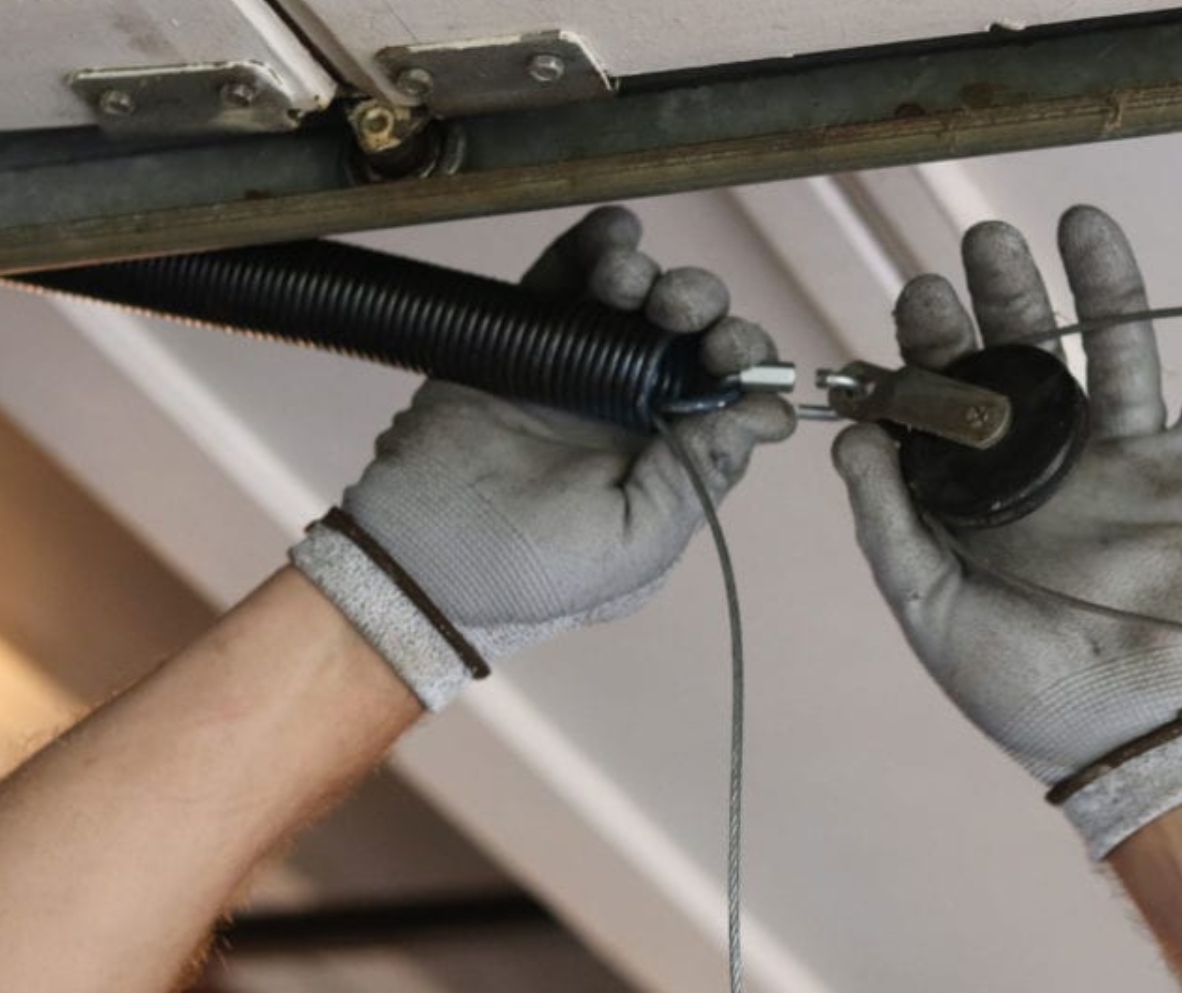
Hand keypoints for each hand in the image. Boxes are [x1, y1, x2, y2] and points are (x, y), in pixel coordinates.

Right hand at [293, 206, 795, 708]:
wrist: (419, 552)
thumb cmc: (528, 573)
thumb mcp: (636, 546)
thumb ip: (698, 478)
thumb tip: (762, 416)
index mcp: (671, 460)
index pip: (731, 397)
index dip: (747, 367)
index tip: (732, 358)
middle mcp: (633, 411)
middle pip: (695, 337)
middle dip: (705, 309)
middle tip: (681, 312)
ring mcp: (581, 370)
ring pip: (639, 302)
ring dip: (650, 277)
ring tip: (625, 285)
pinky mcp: (525, 337)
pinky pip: (566, 279)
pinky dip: (596, 243)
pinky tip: (615, 232)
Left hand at [832, 205, 1181, 855]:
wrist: (1128, 737)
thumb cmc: (1020, 689)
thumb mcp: (928, 609)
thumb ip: (886, 523)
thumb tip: (850, 435)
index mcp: (987, 487)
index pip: (956, 391)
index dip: (935, 342)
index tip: (918, 298)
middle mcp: (1057, 460)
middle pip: (1033, 353)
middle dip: (1008, 294)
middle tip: (983, 242)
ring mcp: (1134, 461)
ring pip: (1121, 348)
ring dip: (1104, 282)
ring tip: (1079, 219)